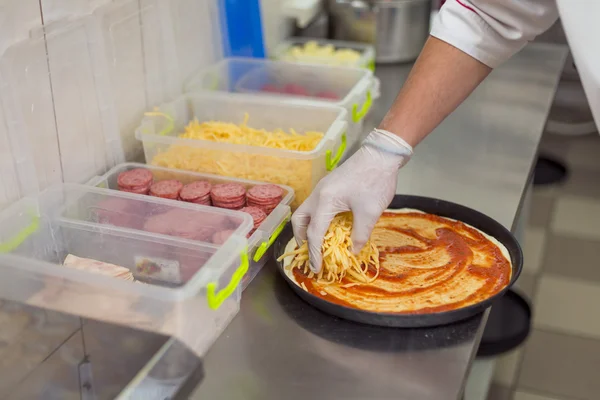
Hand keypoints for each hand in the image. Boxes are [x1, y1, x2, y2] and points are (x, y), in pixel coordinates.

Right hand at [292, 129, 412, 271]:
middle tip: (312, 253)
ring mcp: (322, 188)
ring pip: (306, 211)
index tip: (317, 269)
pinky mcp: (329, 185)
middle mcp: (318, 194)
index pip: (314, 233)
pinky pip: (315, 205)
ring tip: (318, 242)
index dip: (315, 253)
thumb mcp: (370, 212)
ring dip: (308, 228)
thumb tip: (353, 251)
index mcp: (325, 201)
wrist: (382, 154)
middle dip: (302, 238)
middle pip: (299, 220)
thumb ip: (359, 234)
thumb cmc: (376, 181)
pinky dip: (317, 219)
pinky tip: (330, 226)